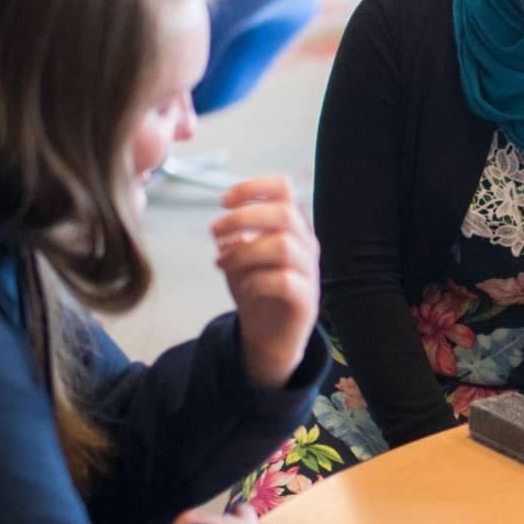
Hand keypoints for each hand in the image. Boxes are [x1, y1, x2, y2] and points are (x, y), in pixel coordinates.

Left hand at [212, 176, 320, 389]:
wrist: (270, 336)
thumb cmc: (256, 289)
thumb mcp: (239, 257)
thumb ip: (232, 238)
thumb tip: (222, 228)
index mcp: (292, 227)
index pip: (283, 189)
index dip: (253, 187)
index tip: (224, 201)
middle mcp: (305, 244)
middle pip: (284, 213)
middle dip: (243, 218)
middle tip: (214, 231)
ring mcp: (309, 272)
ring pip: (283, 246)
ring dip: (244, 251)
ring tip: (222, 263)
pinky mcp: (306, 300)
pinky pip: (284, 282)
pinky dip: (257, 281)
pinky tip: (245, 288)